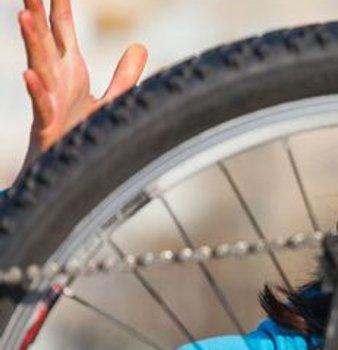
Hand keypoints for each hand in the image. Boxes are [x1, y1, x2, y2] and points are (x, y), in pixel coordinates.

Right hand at [18, 0, 147, 165]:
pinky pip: (41, 107)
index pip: (62, 31)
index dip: (60, 6)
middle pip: (45, 41)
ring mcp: (50, 101)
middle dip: (36, 14)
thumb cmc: (83, 133)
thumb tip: (140, 46)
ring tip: (24, 16)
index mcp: (69, 71)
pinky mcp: (48, 126)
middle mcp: (56, 81)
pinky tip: (29, 75)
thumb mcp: (113, 101)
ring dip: (31, 42)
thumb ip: (125, 75)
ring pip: (38, 67)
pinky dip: (36, 91)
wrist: (72, 170)